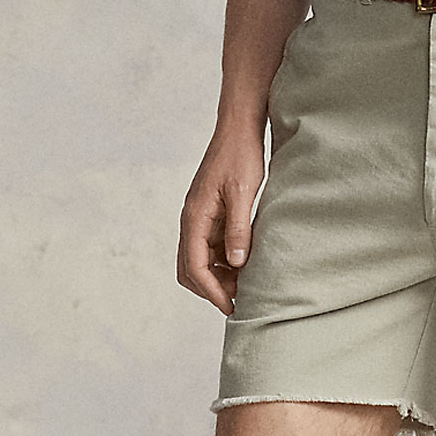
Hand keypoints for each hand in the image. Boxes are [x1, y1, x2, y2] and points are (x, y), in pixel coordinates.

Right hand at [177, 126, 266, 314]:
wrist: (238, 129)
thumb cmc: (241, 156)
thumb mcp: (244, 193)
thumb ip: (239, 228)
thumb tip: (236, 263)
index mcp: (194, 216)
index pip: (194, 266)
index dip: (212, 291)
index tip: (232, 306)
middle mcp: (191, 220)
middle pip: (189, 269)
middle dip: (211, 288)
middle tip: (239, 299)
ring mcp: (199, 218)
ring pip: (199, 260)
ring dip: (218, 276)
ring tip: (246, 283)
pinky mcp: (210, 215)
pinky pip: (210, 247)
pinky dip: (224, 261)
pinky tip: (245, 263)